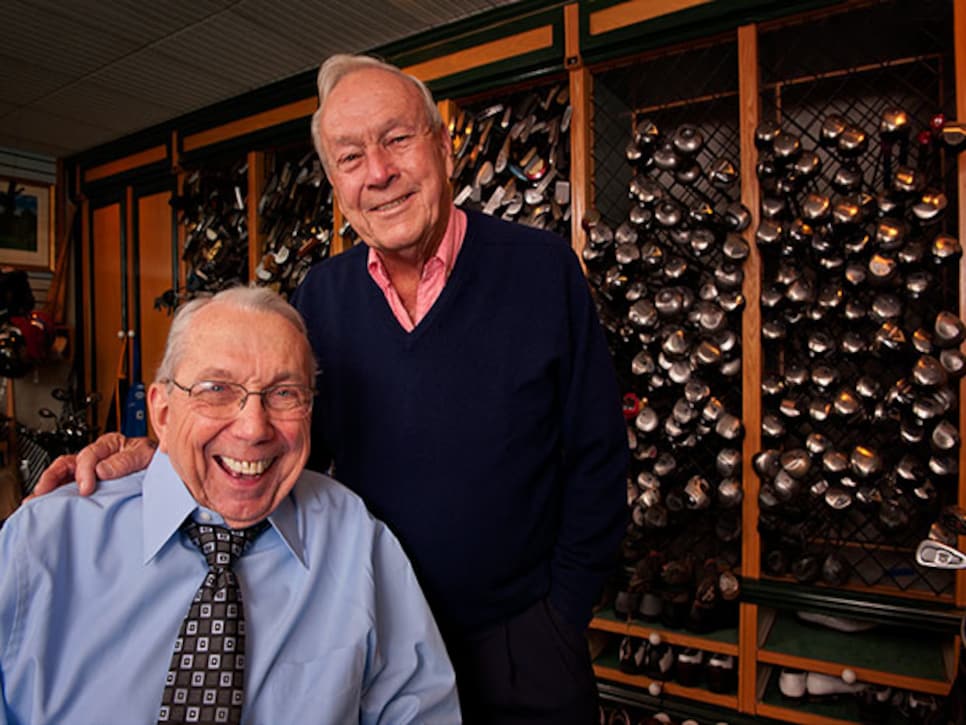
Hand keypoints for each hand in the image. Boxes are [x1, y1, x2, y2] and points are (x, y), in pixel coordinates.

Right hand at [29, 433, 156, 498]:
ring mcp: (90, 471)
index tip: (86, 488)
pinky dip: (56, 495)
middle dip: (52, 478)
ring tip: (34, 501)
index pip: (88, 456)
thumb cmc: (156, 460)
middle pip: (67, 464)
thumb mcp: (145, 455)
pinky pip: (68, 487)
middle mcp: (96, 456)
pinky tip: (45, 504)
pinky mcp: (90, 485)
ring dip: (48, 487)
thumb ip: (126, 461)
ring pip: (62, 475)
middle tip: (44, 493)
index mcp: (109, 445)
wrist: (167, 471)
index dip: (84, 472)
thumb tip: (101, 470)